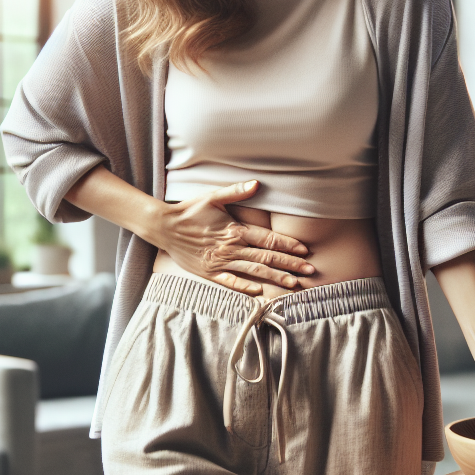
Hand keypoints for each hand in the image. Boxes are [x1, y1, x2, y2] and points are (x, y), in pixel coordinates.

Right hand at [153, 180, 313, 294]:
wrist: (164, 227)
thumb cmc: (190, 211)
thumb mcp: (212, 196)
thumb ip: (236, 191)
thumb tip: (257, 183)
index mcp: (235, 229)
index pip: (268, 239)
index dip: (288, 245)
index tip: (304, 250)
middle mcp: (231, 248)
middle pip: (266, 258)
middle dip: (290, 265)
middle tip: (310, 271)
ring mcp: (220, 262)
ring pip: (254, 272)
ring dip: (275, 278)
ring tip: (294, 284)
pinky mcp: (209, 273)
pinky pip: (230, 282)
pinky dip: (245, 287)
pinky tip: (260, 291)